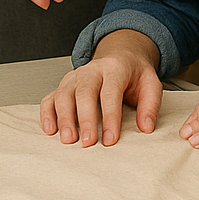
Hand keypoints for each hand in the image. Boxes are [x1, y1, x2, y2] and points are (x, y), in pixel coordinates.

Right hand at [41, 30, 162, 146]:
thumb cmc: (134, 74)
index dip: (110, 117)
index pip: (110, 92)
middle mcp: (91, 71)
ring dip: (64, 118)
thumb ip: (150, 105)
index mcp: (114, 68)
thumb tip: (146, 127)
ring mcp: (75, 78)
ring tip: (68, 139)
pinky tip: (50, 130)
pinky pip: (50, 98)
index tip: (111, 139)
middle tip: (88, 142)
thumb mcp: (151, 83)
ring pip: (64, 94)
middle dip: (85, 118)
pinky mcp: (64, 86)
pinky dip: (47, 113)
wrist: (121, 57)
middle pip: (84, 92)